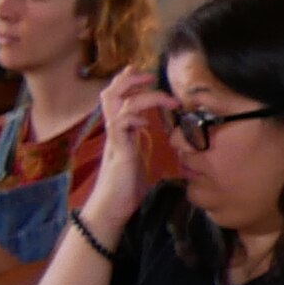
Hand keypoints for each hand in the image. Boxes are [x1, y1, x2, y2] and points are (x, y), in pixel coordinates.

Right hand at [86, 64, 167, 224]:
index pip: (119, 99)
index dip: (128, 83)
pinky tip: (147, 121)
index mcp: (121, 131)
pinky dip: (133, 116)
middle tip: (149, 75)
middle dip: (128, 80)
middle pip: (111, 94)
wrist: (111, 209)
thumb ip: (150, 147)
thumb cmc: (127, 188)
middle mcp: (115, 131)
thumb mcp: (144, 161)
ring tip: (161, 95)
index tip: (146, 75)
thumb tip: (172, 141)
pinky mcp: (117, 150)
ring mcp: (114, 139)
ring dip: (140, 94)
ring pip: (115, 103)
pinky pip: (120, 124)